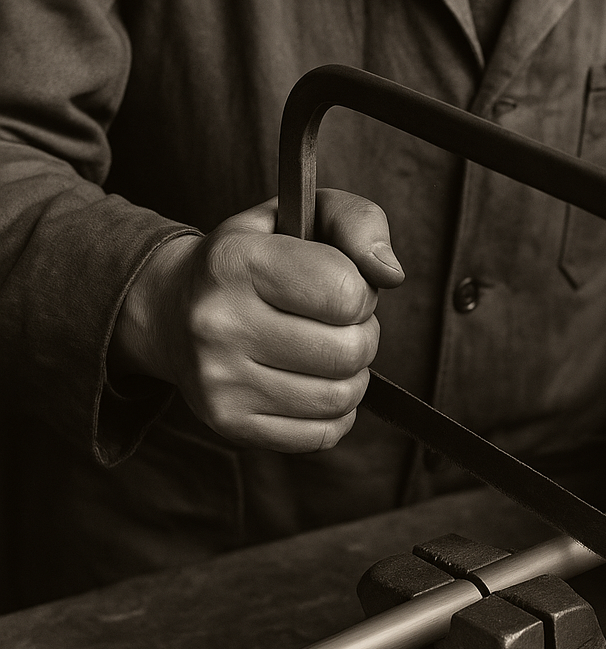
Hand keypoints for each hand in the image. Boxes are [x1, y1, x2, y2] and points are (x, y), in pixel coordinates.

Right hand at [109, 189, 403, 451]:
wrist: (172, 310)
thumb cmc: (254, 257)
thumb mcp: (301, 214)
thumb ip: (358, 222)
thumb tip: (390, 273)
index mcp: (235, 262)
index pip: (346, 293)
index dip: (360, 291)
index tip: (340, 287)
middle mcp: (218, 324)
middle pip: (350, 351)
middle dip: (361, 335)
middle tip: (336, 324)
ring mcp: (221, 381)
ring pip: (341, 397)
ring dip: (351, 375)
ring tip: (325, 352)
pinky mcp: (231, 423)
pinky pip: (323, 434)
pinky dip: (334, 413)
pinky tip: (313, 383)